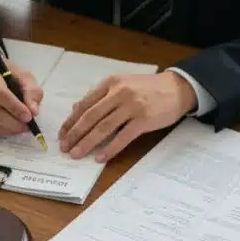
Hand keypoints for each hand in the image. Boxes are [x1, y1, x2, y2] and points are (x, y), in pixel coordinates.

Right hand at [0, 47, 42, 135]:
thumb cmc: (5, 74)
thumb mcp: (22, 75)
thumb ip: (32, 91)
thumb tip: (34, 111)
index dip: (15, 108)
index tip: (29, 117)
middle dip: (14, 123)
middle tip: (27, 126)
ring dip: (8, 129)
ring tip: (20, 126)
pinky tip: (7, 125)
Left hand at [59, 71, 194, 162]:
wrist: (177, 88)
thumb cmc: (148, 88)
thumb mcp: (122, 84)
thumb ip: (100, 95)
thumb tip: (76, 107)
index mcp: (110, 83)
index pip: (85, 104)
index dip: (71, 121)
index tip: (62, 135)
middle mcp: (119, 92)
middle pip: (91, 117)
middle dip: (75, 134)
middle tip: (64, 148)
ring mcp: (132, 106)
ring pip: (103, 127)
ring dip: (87, 143)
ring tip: (76, 154)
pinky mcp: (144, 120)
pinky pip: (123, 137)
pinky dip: (110, 148)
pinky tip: (100, 157)